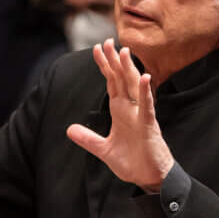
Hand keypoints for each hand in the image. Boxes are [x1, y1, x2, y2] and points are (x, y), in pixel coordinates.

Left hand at [65, 41, 174, 190]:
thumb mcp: (103, 149)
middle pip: (122, 79)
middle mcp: (131, 109)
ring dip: (129, 69)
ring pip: (134, 87)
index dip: (105, 66)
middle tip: (108, 41)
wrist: (148, 177)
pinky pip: (147, 106)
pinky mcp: (149, 125)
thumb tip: (69, 130)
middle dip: (114, 61)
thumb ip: (88, 139)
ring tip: (124, 51)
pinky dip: (146, 92)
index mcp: (121, 111)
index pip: (111, 83)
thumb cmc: (132, 161)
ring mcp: (140, 115)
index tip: (97, 49)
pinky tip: (146, 77)